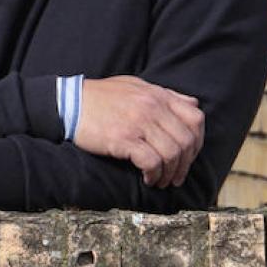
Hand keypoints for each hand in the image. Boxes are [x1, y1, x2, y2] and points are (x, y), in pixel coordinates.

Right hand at [74, 76, 204, 188]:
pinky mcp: (124, 139)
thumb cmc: (100, 96)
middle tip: (177, 176)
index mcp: (158, 95)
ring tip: (162, 181)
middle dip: (185, 163)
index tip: (189, 156)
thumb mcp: (135, 86)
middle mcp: (153, 108)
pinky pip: (151, 162)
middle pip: (186, 140)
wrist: (69, 102)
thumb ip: (164, 94)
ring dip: (170, 173)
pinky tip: (148, 179)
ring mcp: (139, 123)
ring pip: (172, 154)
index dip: (197, 142)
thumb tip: (192, 104)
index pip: (195, 119)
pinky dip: (154, 174)